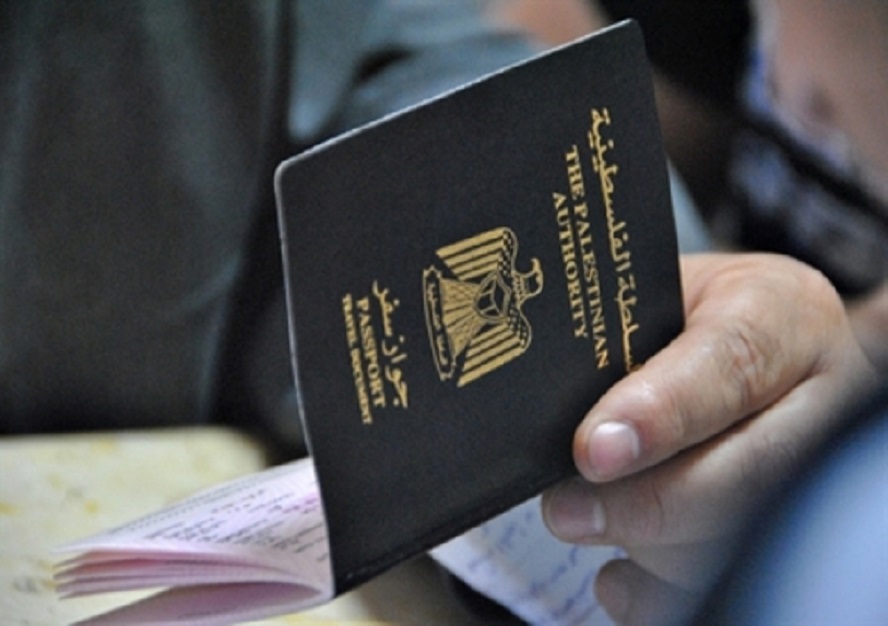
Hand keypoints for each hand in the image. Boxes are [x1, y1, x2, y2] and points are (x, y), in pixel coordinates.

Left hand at [542, 253, 877, 624]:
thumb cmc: (689, 315)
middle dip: (644, 502)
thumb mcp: (660, 295)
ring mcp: (811, 470)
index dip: (662, 412)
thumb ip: (621, 342)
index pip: (734, 361)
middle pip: (746, 475)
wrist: (743, 335)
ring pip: (738, 539)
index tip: (594, 451)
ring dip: (646, 546)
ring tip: (581, 519)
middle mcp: (818, 395)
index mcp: (783, 314)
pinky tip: (621, 573)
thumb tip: (570, 422)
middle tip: (568, 508)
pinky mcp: (784, 529)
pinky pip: (728, 583)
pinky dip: (660, 591)